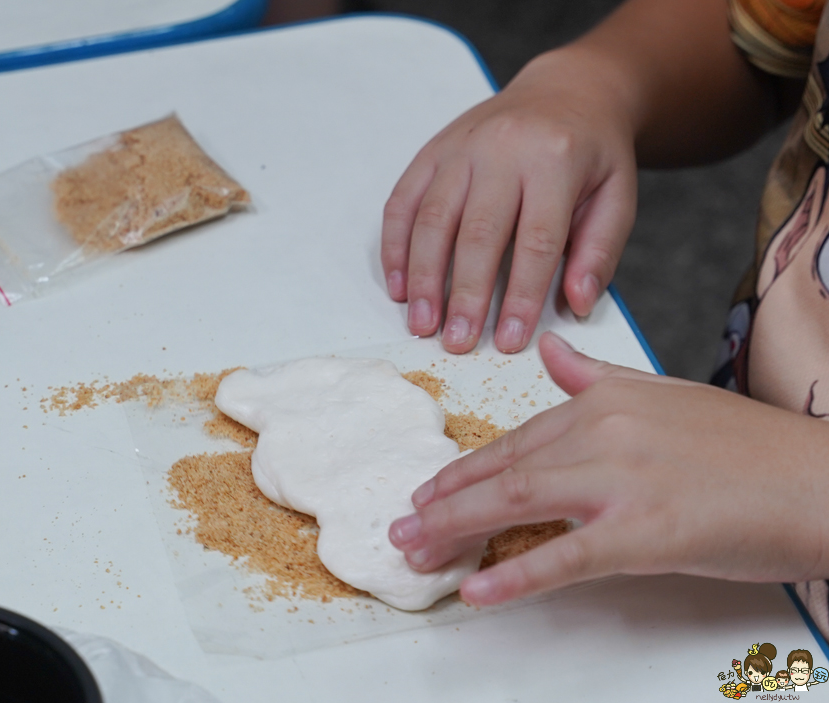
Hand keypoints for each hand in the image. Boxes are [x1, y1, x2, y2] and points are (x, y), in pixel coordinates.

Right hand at [381, 49, 637, 353]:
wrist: (566, 91)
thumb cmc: (593, 155)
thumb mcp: (617, 197)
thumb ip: (599, 252)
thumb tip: (576, 305)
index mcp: (556, 159)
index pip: (536, 241)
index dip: (521, 296)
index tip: (508, 341)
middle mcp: (503, 148)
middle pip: (477, 232)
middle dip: (464, 294)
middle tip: (455, 343)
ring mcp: (461, 147)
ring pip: (431, 218)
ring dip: (422, 277)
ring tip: (421, 324)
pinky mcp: (432, 151)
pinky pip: (402, 201)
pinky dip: (395, 246)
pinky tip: (399, 286)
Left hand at [389, 332, 828, 604]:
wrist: (817, 476)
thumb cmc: (744, 443)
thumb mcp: (662, 392)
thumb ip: (595, 374)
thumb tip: (547, 347)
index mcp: (602, 401)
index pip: (517, 439)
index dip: (467, 468)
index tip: (430, 489)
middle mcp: (601, 432)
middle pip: (503, 470)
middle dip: (444, 500)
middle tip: (401, 524)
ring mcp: (619, 481)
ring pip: (516, 503)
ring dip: (456, 530)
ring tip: (415, 550)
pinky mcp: (642, 533)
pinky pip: (563, 556)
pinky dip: (513, 576)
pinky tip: (475, 592)